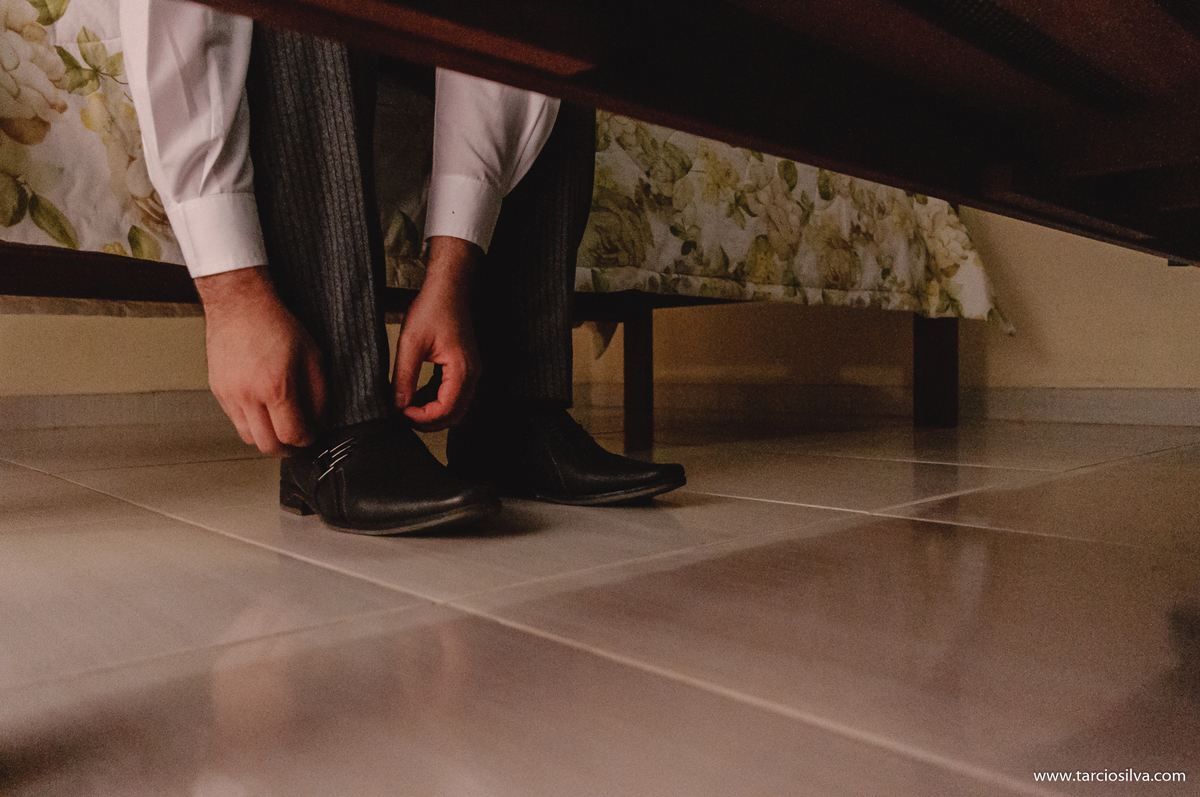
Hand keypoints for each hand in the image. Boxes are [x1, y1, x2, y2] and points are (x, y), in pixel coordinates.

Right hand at [196, 267, 326, 454]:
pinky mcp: (217, 391)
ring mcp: (229, 395)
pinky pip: (235, 420)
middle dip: (287, 448)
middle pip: (267, 445)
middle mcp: (249, 396)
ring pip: (248, 437)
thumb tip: (319, 421)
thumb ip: (319, 394)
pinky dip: (251, 422)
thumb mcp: (313, 357)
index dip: (307, 440)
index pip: (292, 435)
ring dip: (267, 437)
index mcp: (276, 387)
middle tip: (299, 439)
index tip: (313, 434)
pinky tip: (263, 409)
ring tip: (281, 426)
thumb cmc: (277, 325)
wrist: (240, 304)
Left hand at [393, 236, 479, 430]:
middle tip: (403, 416)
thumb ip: (403, 377)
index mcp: (462, 369)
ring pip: (455, 408)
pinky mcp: (464, 368)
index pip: (446, 410)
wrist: (448, 289)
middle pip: (454, 415)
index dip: (422, 418)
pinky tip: (416, 396)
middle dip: (428, 421)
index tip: (400, 412)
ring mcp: (470, 372)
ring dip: (432, 413)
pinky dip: (436, 402)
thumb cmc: (433, 309)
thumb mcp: (410, 343)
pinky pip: (453, 395)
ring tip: (407, 408)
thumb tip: (397, 405)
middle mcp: (472, 374)